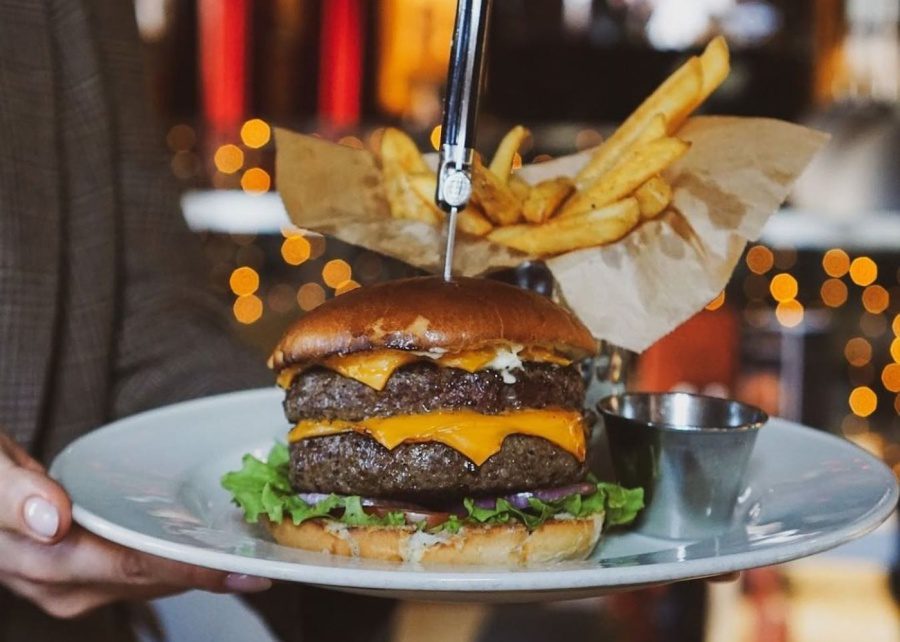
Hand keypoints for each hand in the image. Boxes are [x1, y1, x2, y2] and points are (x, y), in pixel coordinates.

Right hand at [0, 432, 269, 617]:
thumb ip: (13, 495)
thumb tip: (52, 518)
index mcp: (46, 561)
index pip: (135, 568)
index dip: (194, 571)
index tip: (245, 569)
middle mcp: (63, 585)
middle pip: (153, 580)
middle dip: (210, 572)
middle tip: (268, 554)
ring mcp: (73, 585)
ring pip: (150, 580)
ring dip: (197, 569)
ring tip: (250, 550)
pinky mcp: (82, 573)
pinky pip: (139, 571)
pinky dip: (175, 558)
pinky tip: (205, 543)